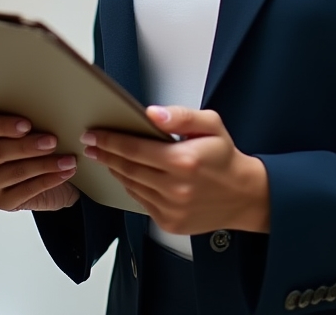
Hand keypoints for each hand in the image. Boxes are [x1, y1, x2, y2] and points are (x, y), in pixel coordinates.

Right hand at [0, 114, 79, 211]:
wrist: (46, 172)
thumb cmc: (35, 141)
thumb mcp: (31, 127)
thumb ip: (30, 121)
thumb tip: (47, 114)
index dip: (4, 126)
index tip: (27, 125)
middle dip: (28, 146)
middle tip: (53, 142)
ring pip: (15, 172)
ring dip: (45, 165)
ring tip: (67, 160)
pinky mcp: (1, 201)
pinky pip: (25, 191)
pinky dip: (48, 180)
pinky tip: (64, 173)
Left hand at [82, 105, 268, 235]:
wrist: (243, 195)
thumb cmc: (225, 157)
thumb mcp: (211, 124)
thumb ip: (181, 116)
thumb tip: (153, 113)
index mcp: (184, 160)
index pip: (135, 148)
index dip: (110, 140)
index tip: (94, 134)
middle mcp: (175, 187)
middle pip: (128, 168)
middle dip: (106, 154)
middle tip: (91, 143)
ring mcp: (171, 208)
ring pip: (131, 186)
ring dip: (115, 170)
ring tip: (106, 156)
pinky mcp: (169, 223)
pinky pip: (140, 202)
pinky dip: (130, 186)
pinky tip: (127, 174)